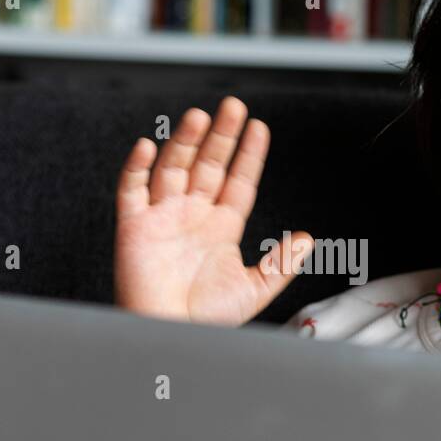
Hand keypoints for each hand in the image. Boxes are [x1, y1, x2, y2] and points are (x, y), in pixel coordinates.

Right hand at [114, 96, 313, 326]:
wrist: (170, 335)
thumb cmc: (206, 318)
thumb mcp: (254, 290)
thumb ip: (281, 264)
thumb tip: (307, 238)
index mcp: (221, 226)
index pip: (238, 181)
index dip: (249, 154)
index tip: (259, 128)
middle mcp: (192, 215)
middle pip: (208, 165)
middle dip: (221, 136)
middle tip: (233, 106)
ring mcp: (163, 217)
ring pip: (174, 168)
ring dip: (185, 142)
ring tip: (199, 117)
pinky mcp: (134, 226)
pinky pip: (132, 189)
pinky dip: (138, 167)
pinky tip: (150, 146)